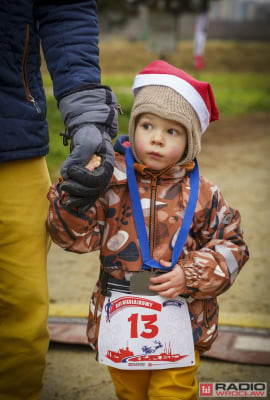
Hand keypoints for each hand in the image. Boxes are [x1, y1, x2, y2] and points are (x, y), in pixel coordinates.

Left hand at [58, 85, 117, 211]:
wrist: (90, 132)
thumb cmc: (90, 134)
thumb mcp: (86, 140)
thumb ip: (78, 155)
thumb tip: (66, 172)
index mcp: (107, 165)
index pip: (97, 179)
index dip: (83, 178)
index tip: (70, 171)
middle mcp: (105, 175)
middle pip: (94, 190)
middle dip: (78, 190)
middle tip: (63, 185)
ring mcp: (99, 180)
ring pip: (91, 196)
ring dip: (78, 200)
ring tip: (65, 199)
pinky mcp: (92, 183)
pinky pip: (90, 197)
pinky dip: (82, 203)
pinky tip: (74, 207)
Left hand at [149, 260, 185, 297]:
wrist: (191, 276)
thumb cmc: (182, 271)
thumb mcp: (175, 265)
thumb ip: (167, 264)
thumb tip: (160, 261)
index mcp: (172, 275)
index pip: (161, 278)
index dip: (154, 280)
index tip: (151, 279)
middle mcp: (174, 282)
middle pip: (162, 287)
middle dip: (154, 287)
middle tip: (151, 287)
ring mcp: (176, 288)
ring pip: (167, 293)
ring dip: (160, 293)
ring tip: (157, 291)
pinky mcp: (179, 292)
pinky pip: (172, 296)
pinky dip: (167, 296)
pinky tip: (164, 294)